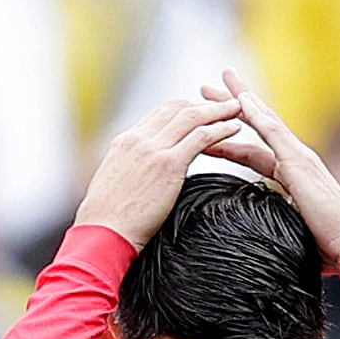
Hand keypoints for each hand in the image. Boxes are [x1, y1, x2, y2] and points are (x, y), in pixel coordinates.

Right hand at [70, 86, 277, 248]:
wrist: (102, 234)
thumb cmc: (107, 222)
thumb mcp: (114, 186)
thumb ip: (130, 173)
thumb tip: (139, 180)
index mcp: (125, 142)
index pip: (160, 115)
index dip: (184, 110)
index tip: (201, 112)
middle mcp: (139, 139)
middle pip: (178, 109)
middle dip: (204, 105)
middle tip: (225, 104)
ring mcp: (154, 149)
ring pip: (192, 117)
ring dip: (218, 111)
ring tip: (238, 109)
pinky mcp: (169, 164)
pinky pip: (201, 137)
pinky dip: (221, 128)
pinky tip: (235, 128)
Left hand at [199, 73, 339, 261]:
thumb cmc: (325, 247)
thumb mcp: (287, 231)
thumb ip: (271, 224)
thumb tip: (251, 239)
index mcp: (291, 175)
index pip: (254, 150)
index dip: (231, 139)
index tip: (209, 129)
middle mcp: (295, 159)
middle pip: (257, 125)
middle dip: (230, 106)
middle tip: (205, 88)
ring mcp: (299, 157)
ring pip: (262, 120)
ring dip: (236, 101)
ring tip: (210, 86)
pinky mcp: (300, 161)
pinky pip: (273, 131)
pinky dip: (256, 113)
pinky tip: (239, 99)